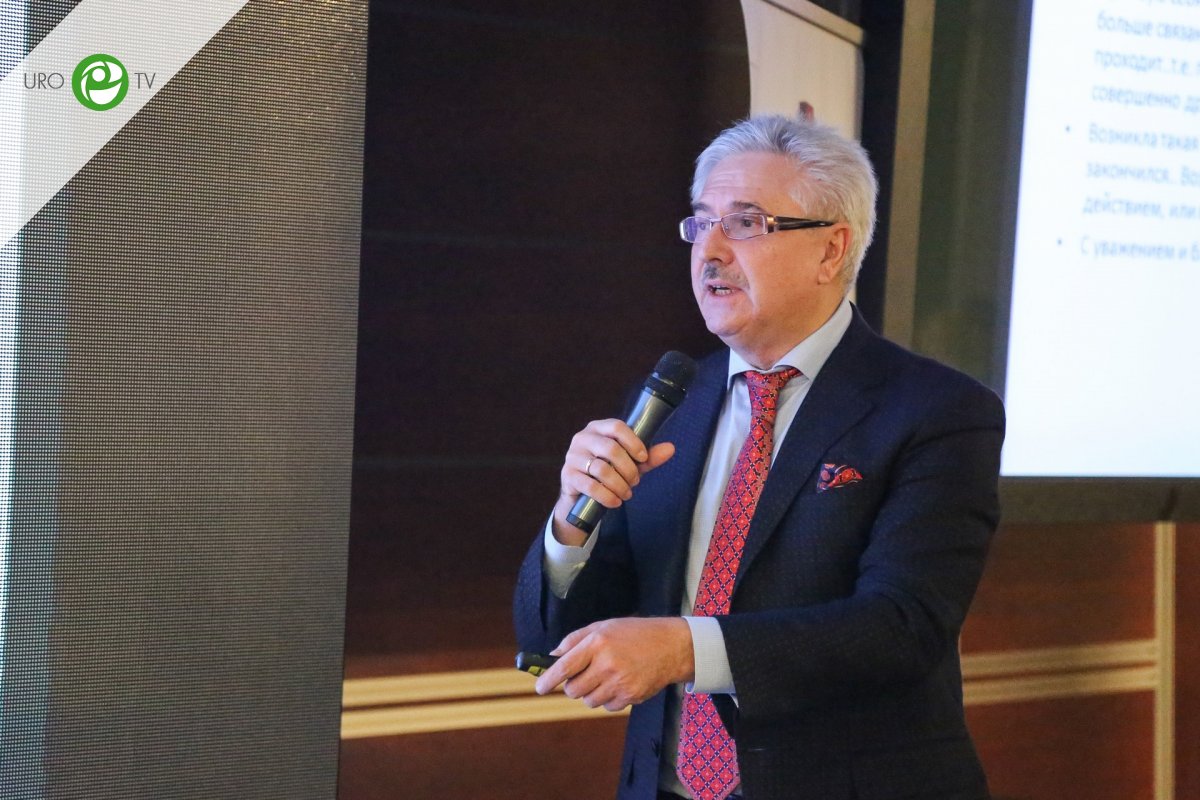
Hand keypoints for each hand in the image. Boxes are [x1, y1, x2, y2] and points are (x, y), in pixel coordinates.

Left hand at [534, 617, 693, 711]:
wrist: (671, 647)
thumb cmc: (635, 633)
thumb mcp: (604, 626)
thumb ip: (575, 639)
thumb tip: (553, 655)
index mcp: (597, 643)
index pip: (564, 667)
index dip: (548, 680)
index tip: (539, 688)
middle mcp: (607, 664)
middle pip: (574, 690)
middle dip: (573, 686)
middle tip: (583, 675)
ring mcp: (620, 683)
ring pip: (589, 701)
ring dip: (591, 693)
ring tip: (605, 676)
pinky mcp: (630, 696)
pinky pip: (607, 706)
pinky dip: (608, 698)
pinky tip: (619, 683)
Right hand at [552, 419, 674, 544]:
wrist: (582, 496)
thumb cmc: (609, 472)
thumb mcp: (630, 463)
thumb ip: (649, 457)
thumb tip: (671, 448)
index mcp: (598, 428)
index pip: (617, 427)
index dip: (633, 442)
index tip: (643, 458)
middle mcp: (582, 438)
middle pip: (610, 449)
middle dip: (628, 469)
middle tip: (636, 481)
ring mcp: (572, 456)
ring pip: (602, 469)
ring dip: (619, 485)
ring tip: (627, 494)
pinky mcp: (568, 476)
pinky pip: (590, 486)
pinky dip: (607, 496)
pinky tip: (615, 501)